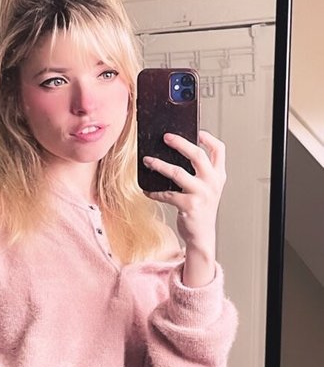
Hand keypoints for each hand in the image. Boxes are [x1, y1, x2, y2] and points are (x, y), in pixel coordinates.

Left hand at [142, 131, 226, 285]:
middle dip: (180, 143)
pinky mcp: (189, 206)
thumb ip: (199, 173)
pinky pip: (167, 194)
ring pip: (177, 172)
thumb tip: (174, 155)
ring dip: (159, 165)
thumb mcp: (206, 189)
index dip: (208, 138)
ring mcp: (202, 194)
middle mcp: (213, 183)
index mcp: (219, 176)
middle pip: (197, 155)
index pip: (219, 150)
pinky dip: (155, 192)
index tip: (197, 131)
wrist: (202, 235)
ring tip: (147, 160)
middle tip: (166, 137)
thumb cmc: (201, 209)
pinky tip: (147, 190)